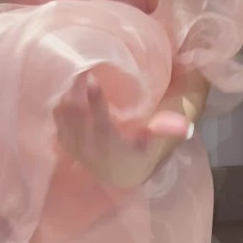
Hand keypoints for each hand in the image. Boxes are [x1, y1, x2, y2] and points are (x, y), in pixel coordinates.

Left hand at [53, 75, 193, 188]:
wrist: (118, 176)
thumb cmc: (138, 155)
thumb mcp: (153, 146)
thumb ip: (164, 132)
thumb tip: (185, 125)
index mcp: (111, 145)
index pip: (101, 121)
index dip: (95, 100)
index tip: (91, 77)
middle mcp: (90, 147)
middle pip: (77, 116)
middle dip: (75, 91)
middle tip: (78, 66)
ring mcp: (76, 147)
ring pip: (64, 119)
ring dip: (65, 97)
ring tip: (70, 75)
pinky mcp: (67, 146)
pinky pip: (58, 124)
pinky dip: (58, 108)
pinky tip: (62, 92)